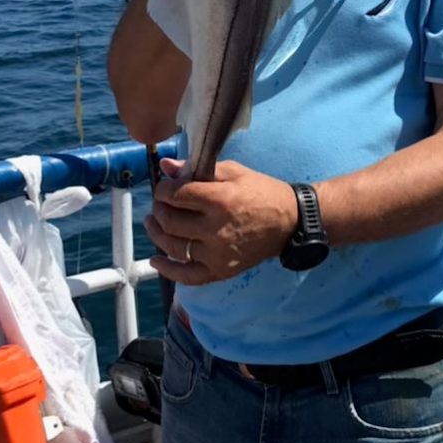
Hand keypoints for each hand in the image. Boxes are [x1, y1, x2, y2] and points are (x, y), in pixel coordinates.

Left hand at [144, 160, 297, 285]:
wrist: (289, 222)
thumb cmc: (261, 192)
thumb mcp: (234, 171)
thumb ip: (198, 169)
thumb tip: (166, 166)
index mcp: (220, 199)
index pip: (176, 195)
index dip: (163, 189)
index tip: (165, 187)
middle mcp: (216, 229)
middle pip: (170, 221)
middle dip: (159, 209)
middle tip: (161, 203)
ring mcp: (217, 253)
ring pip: (173, 247)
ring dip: (157, 234)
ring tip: (153, 223)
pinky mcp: (221, 271)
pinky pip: (187, 276)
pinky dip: (168, 270)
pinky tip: (156, 260)